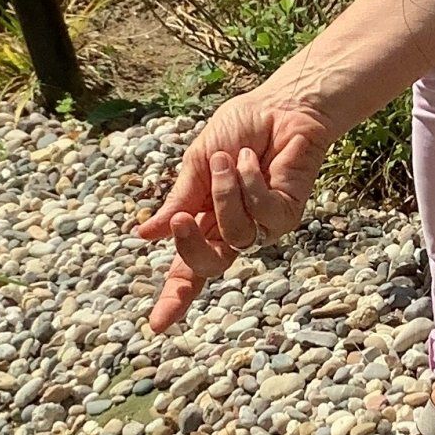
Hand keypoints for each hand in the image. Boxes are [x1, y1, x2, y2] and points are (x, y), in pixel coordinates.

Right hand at [135, 86, 336, 330]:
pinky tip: (253, 160)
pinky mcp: (289, 215)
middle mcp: (235, 231)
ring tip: (228, 159)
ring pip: (237, 233)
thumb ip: (178, 201)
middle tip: (182, 220)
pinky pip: (264, 213)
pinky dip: (252, 183)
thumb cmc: (239, 130)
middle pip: (210, 266)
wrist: (280, 107)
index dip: (174, 298)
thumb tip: (145, 235)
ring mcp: (264, 227)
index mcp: (206, 223)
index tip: (155, 327)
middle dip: (191, 246)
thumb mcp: (196, 164)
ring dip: (226, 193)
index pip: (188, 269)